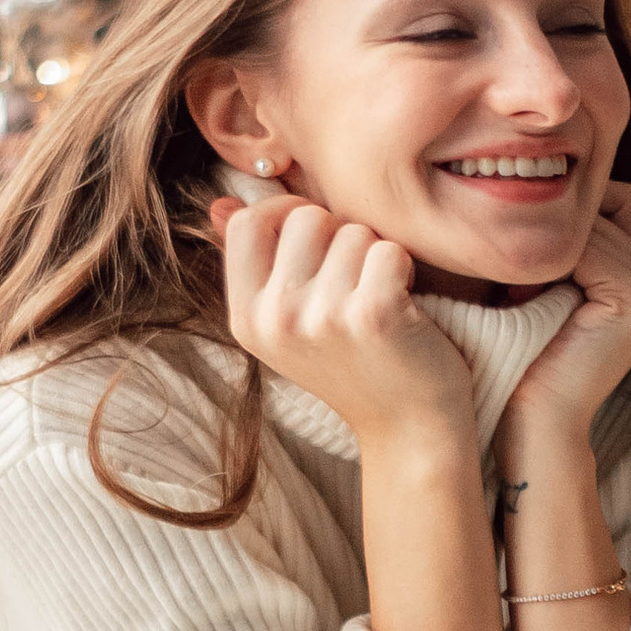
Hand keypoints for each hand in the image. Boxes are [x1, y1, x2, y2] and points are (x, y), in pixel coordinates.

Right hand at [209, 196, 477, 453]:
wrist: (410, 428)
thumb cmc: (354, 364)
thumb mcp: (288, 323)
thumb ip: (256, 262)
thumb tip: (220, 202)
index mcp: (246, 319)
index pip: (246, 223)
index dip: (284, 213)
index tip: (316, 238)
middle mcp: (276, 320)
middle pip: (306, 217)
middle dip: (340, 235)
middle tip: (356, 281)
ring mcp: (323, 318)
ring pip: (354, 231)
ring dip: (376, 256)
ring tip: (379, 300)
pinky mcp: (374, 314)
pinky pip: (389, 249)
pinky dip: (405, 269)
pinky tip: (405, 306)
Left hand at [500, 181, 630, 453]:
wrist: (533, 423)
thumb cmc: (527, 354)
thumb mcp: (550, 284)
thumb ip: (564, 240)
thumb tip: (528, 172)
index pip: (612, 200)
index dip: (562, 221)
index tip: (519, 260)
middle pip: (605, 203)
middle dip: (555, 229)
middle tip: (512, 276)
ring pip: (590, 223)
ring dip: (546, 247)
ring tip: (516, 290)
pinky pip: (585, 246)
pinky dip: (548, 262)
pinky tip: (522, 294)